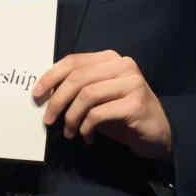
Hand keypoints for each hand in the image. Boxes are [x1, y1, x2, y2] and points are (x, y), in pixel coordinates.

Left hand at [31, 50, 172, 159]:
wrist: (159, 134)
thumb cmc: (123, 116)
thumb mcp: (98, 98)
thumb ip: (78, 89)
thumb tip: (45, 93)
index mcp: (110, 59)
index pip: (73, 61)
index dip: (51, 76)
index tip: (36, 94)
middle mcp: (123, 66)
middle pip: (77, 78)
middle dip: (57, 100)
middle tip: (48, 119)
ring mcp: (132, 83)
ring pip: (86, 95)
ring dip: (71, 117)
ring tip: (69, 132)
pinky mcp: (136, 104)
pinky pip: (98, 114)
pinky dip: (86, 127)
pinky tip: (87, 136)